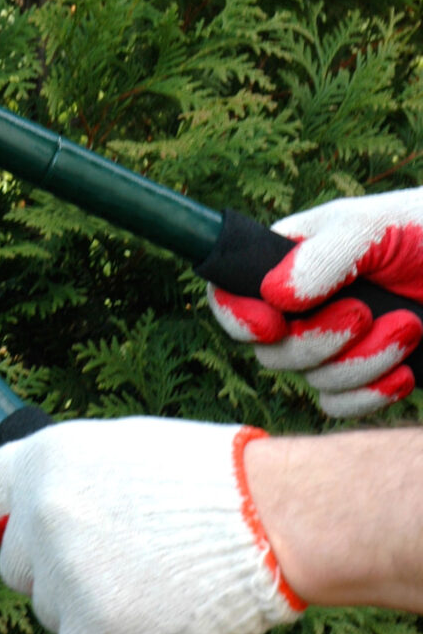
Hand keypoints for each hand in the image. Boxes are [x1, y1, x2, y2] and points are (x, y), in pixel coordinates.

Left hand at [0, 418, 303, 633]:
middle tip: (106, 563)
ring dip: (83, 605)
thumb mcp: (123, 449)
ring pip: (47, 608)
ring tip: (144, 582)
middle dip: (50, 570)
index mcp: (46, 458)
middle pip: (15, 563)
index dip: (5, 516)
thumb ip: (72, 475)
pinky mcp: (93, 625)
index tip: (23, 529)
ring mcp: (64, 570)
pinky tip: (149, 615)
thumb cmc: (207, 476)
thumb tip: (41, 496)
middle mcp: (42, 511)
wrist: (267, 516)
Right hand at [208, 189, 422, 417]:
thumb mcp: (375, 226)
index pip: (228, 293)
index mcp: (286, 260)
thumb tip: (275, 297)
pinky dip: (371, 395)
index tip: (271, 324)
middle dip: (317, 340)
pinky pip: (339, 406)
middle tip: (364, 313)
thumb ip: (323, 255)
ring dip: (361, 363)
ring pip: (309, 380)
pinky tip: (407, 370)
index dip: (237, 316)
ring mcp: (333, 344)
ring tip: (409, 327)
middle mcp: (301, 305)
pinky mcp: (365, 377)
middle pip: (268, 349)